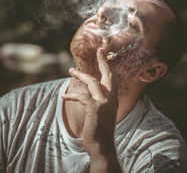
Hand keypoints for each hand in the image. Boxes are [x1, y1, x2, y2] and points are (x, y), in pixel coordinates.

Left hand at [62, 47, 121, 171]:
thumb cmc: (101, 129)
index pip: (113, 78)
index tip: (107, 53)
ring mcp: (104, 102)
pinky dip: (71, 94)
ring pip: (91, 81)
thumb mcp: (104, 112)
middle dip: (103, 61)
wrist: (102, 146)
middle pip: (107, 74)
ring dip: (80, 74)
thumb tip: (91, 91)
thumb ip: (101, 100)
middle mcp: (111, 98)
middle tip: (99, 50)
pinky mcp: (95, 107)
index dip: (110, 65)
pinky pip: (81, 96)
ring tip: (70, 70)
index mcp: (113, 98)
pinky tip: (63, 95)